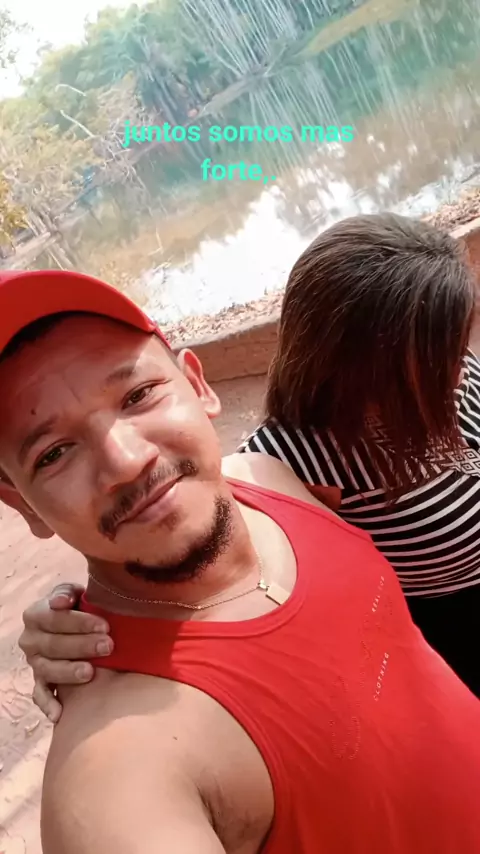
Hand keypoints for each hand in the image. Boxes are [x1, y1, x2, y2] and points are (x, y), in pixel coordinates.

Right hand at [19, 582, 112, 722]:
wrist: (76, 628)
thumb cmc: (78, 608)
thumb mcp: (73, 594)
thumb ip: (67, 593)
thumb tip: (61, 602)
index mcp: (35, 614)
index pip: (54, 618)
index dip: (79, 622)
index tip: (105, 625)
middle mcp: (30, 640)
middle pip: (53, 644)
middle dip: (82, 646)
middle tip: (108, 646)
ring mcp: (34, 663)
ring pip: (47, 670)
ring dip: (68, 672)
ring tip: (90, 672)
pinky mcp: (39, 682)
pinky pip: (40, 695)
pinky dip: (48, 704)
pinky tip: (60, 713)